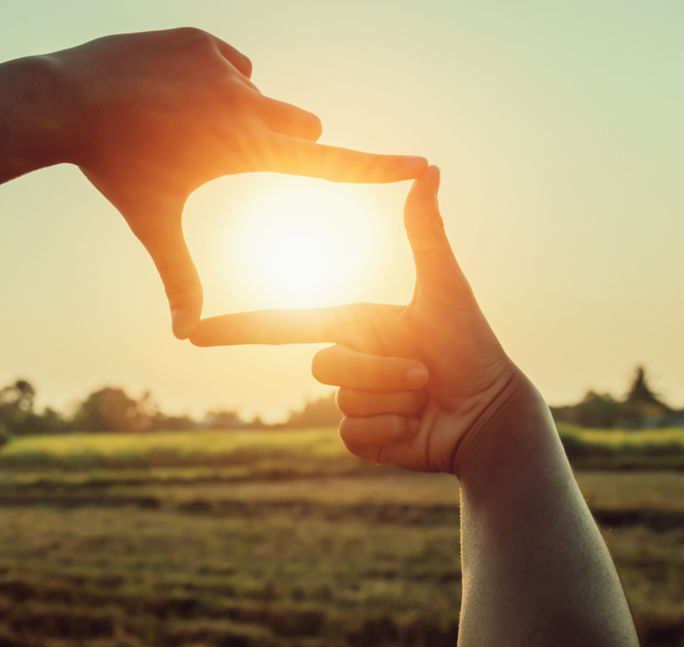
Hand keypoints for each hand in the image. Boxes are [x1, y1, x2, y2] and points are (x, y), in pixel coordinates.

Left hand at [46, 28, 427, 338]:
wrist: (68, 99)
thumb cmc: (116, 169)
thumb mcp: (153, 223)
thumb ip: (178, 277)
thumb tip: (183, 336)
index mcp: (246, 148)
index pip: (329, 162)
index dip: (379, 167)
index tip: (422, 164)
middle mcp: (248, 102)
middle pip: (299, 125)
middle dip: (279, 139)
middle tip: (218, 149)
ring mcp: (226, 64)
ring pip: (256, 92)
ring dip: (235, 109)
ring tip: (178, 122)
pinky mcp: (204, 38)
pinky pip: (226, 63)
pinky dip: (208, 79)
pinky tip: (168, 90)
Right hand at [190, 167, 543, 473]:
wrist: (491, 414)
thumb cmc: (473, 346)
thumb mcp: (444, 286)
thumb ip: (425, 231)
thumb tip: (429, 168)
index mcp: (352, 324)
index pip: (283, 327)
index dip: (236, 329)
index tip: (193, 333)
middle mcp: (347, 362)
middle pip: (325, 367)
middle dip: (379, 371)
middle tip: (423, 372)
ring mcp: (351, 403)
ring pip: (342, 403)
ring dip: (392, 399)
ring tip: (426, 394)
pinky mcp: (362, 440)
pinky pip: (351, 435)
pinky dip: (388, 431)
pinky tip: (415, 427)